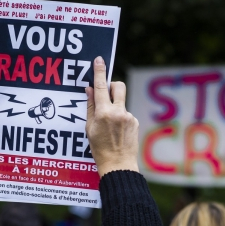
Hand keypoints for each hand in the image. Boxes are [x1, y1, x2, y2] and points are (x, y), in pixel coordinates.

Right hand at [85, 56, 138, 176]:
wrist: (118, 165)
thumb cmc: (99, 149)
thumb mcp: (89, 128)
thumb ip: (90, 107)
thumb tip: (90, 90)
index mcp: (104, 113)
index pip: (100, 87)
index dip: (99, 72)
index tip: (99, 60)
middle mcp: (118, 112)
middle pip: (118, 86)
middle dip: (112, 85)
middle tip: (105, 92)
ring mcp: (129, 117)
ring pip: (121, 102)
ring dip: (114, 106)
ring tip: (108, 125)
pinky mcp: (135, 122)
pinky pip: (126, 114)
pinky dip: (120, 118)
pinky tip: (116, 132)